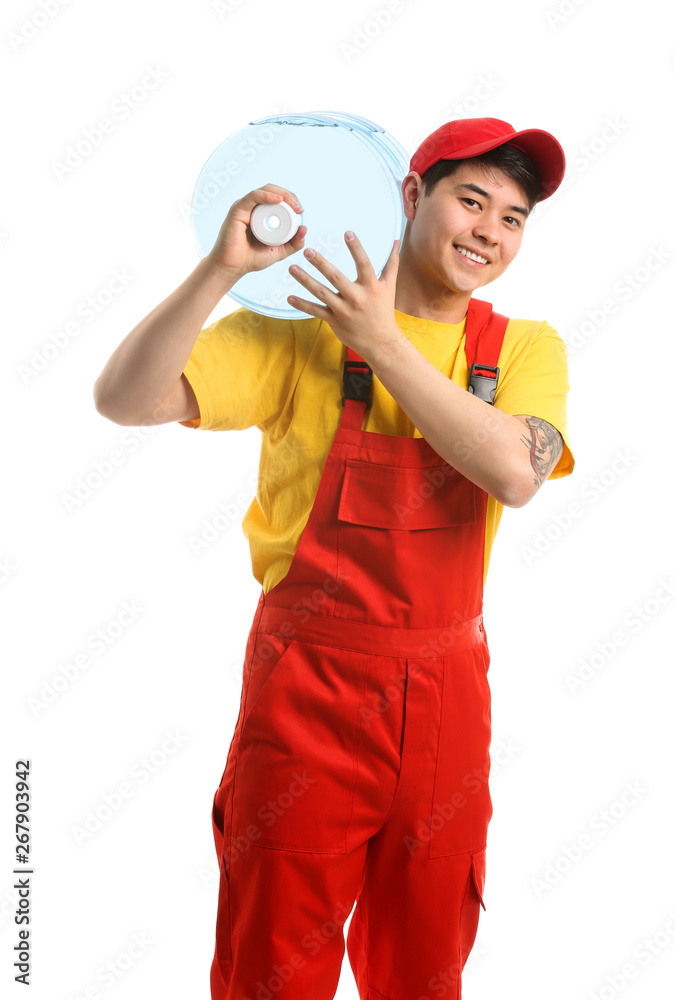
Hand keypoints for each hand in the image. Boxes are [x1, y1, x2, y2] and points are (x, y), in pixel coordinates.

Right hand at [206, 184, 307, 280]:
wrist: (233, 267)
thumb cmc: (252, 258)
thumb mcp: (279, 251)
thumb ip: (293, 244)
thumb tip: (304, 229)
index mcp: (261, 213)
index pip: (279, 198)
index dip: (292, 200)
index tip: (301, 211)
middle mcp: (252, 207)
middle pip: (273, 191)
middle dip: (290, 196)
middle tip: (299, 209)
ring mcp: (245, 206)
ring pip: (265, 190)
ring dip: (282, 194)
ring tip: (294, 206)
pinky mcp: (237, 209)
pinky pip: (253, 196)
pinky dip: (267, 196)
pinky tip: (278, 200)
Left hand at [287, 231, 402, 363]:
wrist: (381, 342)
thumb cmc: (384, 311)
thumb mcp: (390, 286)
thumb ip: (391, 262)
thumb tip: (396, 241)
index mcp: (371, 287)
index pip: (364, 264)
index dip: (356, 248)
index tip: (347, 233)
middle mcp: (356, 298)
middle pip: (336, 278)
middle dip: (321, 264)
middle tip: (307, 251)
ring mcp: (343, 310)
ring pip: (321, 293)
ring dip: (306, 280)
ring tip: (292, 268)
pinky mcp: (334, 321)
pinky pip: (316, 311)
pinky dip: (302, 305)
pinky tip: (289, 297)